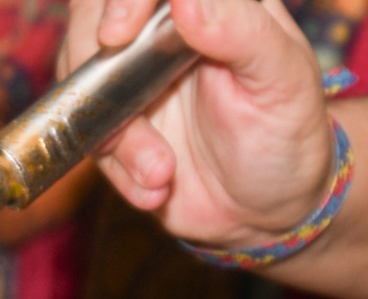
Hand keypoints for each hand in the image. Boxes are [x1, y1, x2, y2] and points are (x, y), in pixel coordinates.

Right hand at [62, 0, 335, 248]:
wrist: (268, 209)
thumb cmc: (288, 134)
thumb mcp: (283, 81)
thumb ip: (242, 31)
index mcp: (211, 1)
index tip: (116, 36)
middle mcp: (162, 28)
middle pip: (92, 16)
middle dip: (98, 77)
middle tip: (120, 129)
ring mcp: (131, 74)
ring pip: (79, 80)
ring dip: (114, 137)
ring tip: (161, 172)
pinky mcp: (112, 120)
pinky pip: (83, 133)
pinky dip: (116, 169)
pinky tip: (156, 186)